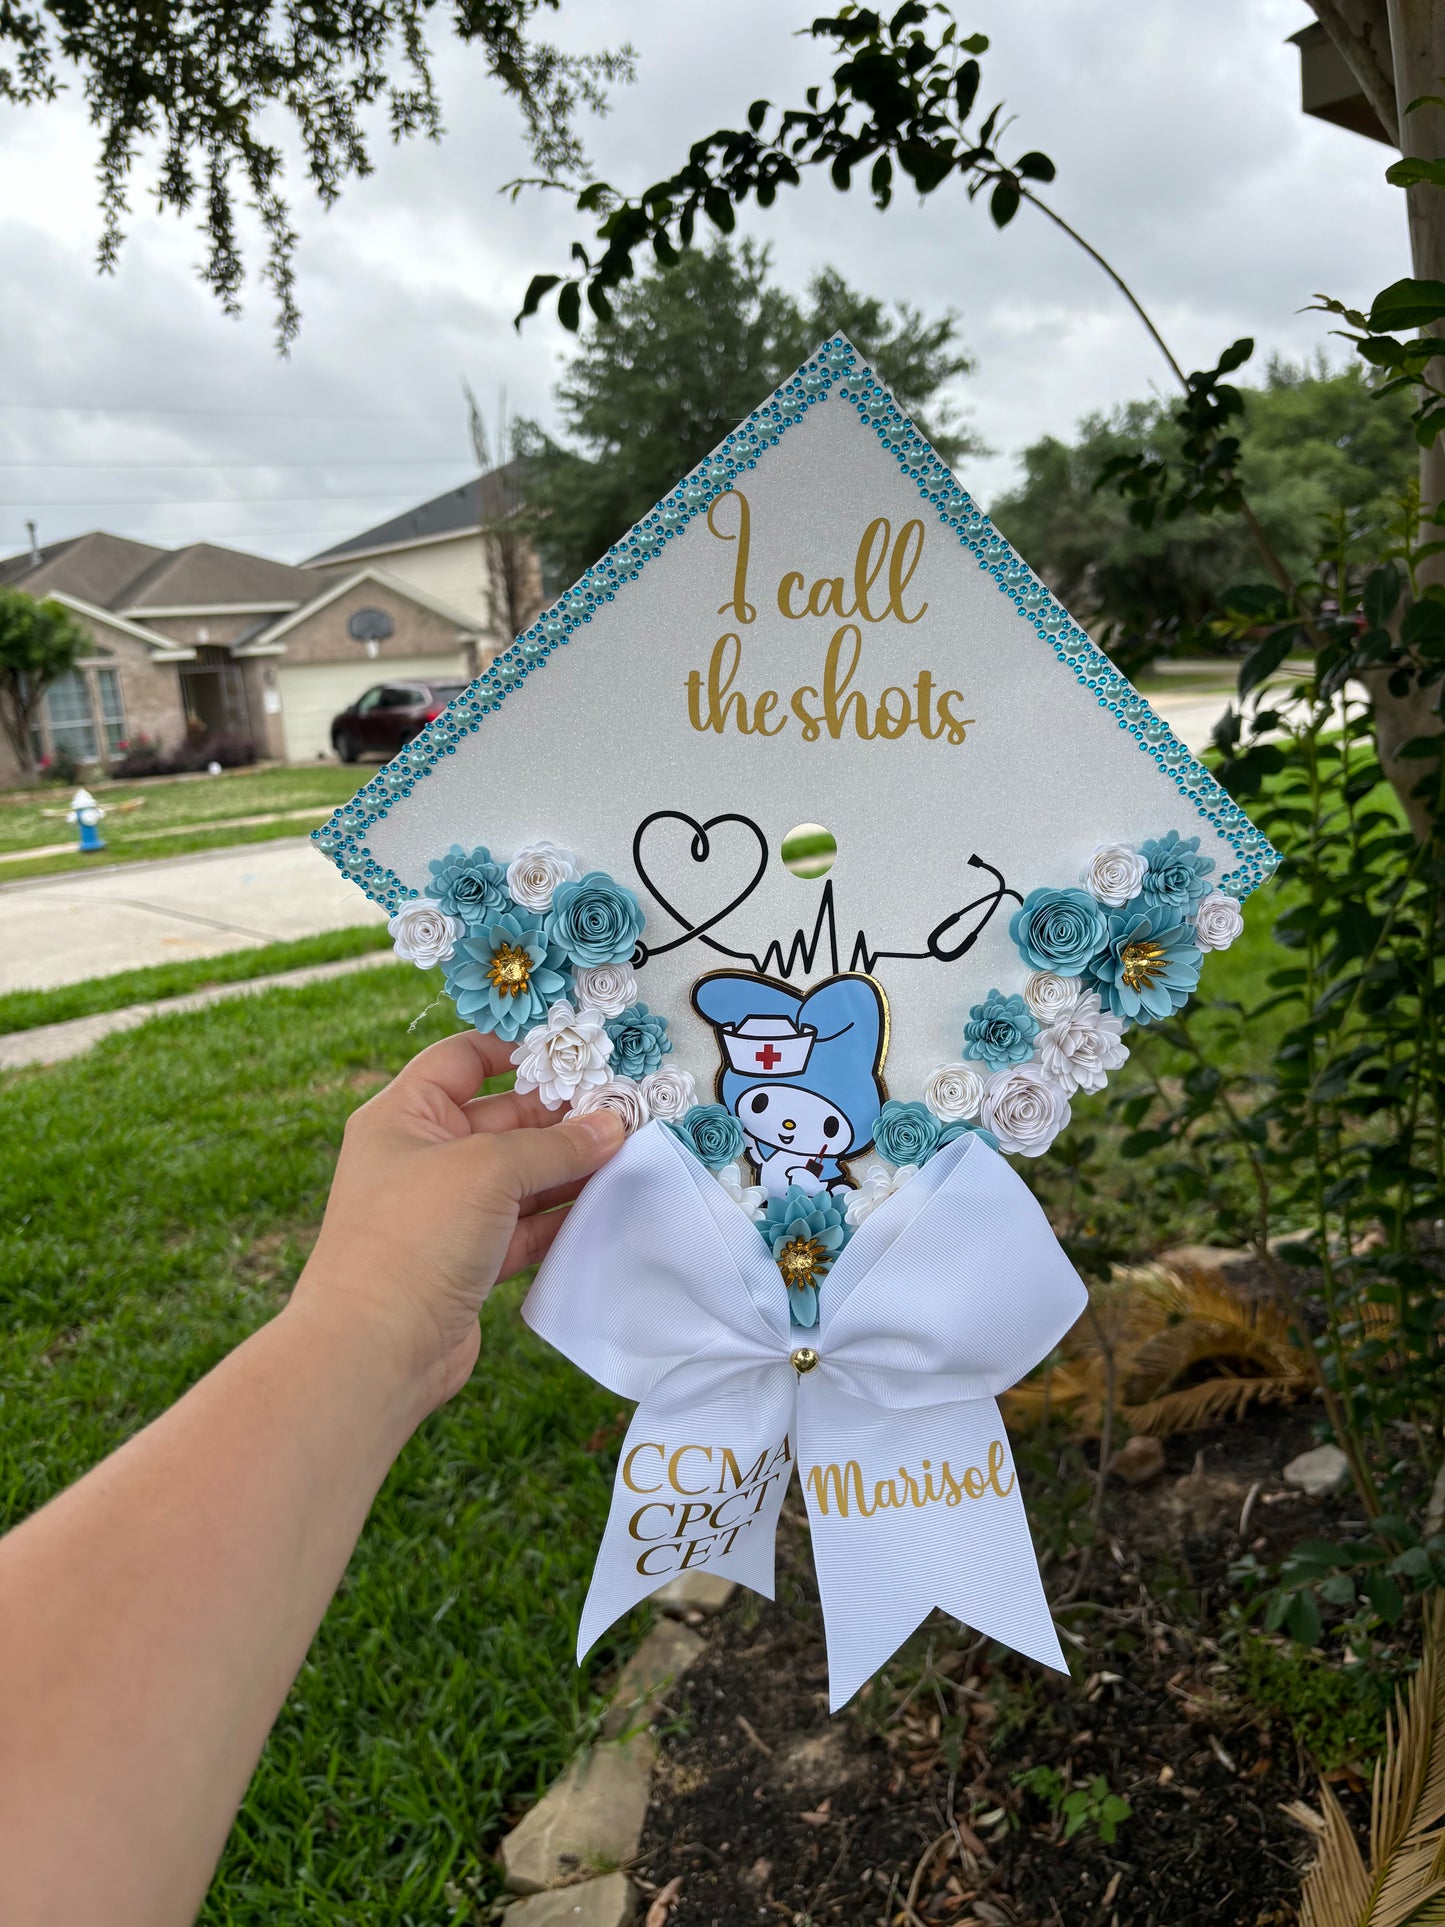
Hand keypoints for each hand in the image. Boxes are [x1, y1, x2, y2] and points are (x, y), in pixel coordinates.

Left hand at [290, 1030, 624, 1415]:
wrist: (374, 1351)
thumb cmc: (413, 1237)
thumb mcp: (487, 1171)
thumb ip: (555, 1145)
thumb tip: (613, 1126)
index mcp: (404, 1116)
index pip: (462, 1059)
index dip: (515, 1050)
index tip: (575, 1052)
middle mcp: (422, 1157)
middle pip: (502, 1119)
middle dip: (561, 1116)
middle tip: (623, 1113)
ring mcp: (445, 1212)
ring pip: (519, 1176)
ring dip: (569, 1168)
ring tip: (629, 1157)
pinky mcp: (468, 1262)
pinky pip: (524, 1226)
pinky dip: (560, 1217)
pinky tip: (606, 1206)